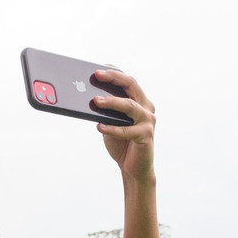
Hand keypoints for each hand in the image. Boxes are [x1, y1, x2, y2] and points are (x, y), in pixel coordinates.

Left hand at [93, 69, 155, 183]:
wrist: (134, 169)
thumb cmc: (121, 144)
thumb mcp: (110, 124)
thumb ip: (105, 112)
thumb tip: (89, 99)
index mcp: (139, 101)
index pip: (128, 81)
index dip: (114, 73)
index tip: (98, 68)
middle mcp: (146, 107)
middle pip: (131, 86)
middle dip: (114, 78)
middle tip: (97, 75)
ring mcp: (148, 120)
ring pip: (130, 105)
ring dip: (112, 102)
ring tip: (95, 101)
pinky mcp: (146, 135)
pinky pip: (127, 130)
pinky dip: (112, 128)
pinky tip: (99, 126)